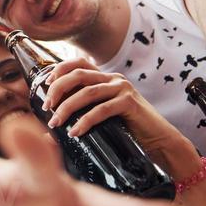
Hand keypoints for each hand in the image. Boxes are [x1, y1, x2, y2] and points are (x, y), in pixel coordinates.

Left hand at [43, 58, 181, 167]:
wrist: (160, 142)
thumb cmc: (129, 131)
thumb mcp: (103, 119)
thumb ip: (82, 116)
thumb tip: (49, 130)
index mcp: (106, 78)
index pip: (78, 63)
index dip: (59, 70)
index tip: (45, 86)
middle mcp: (113, 79)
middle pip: (78, 75)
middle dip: (58, 89)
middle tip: (47, 108)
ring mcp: (123, 89)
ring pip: (87, 92)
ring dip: (67, 107)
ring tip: (55, 123)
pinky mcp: (130, 103)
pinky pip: (102, 109)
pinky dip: (85, 121)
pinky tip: (75, 132)